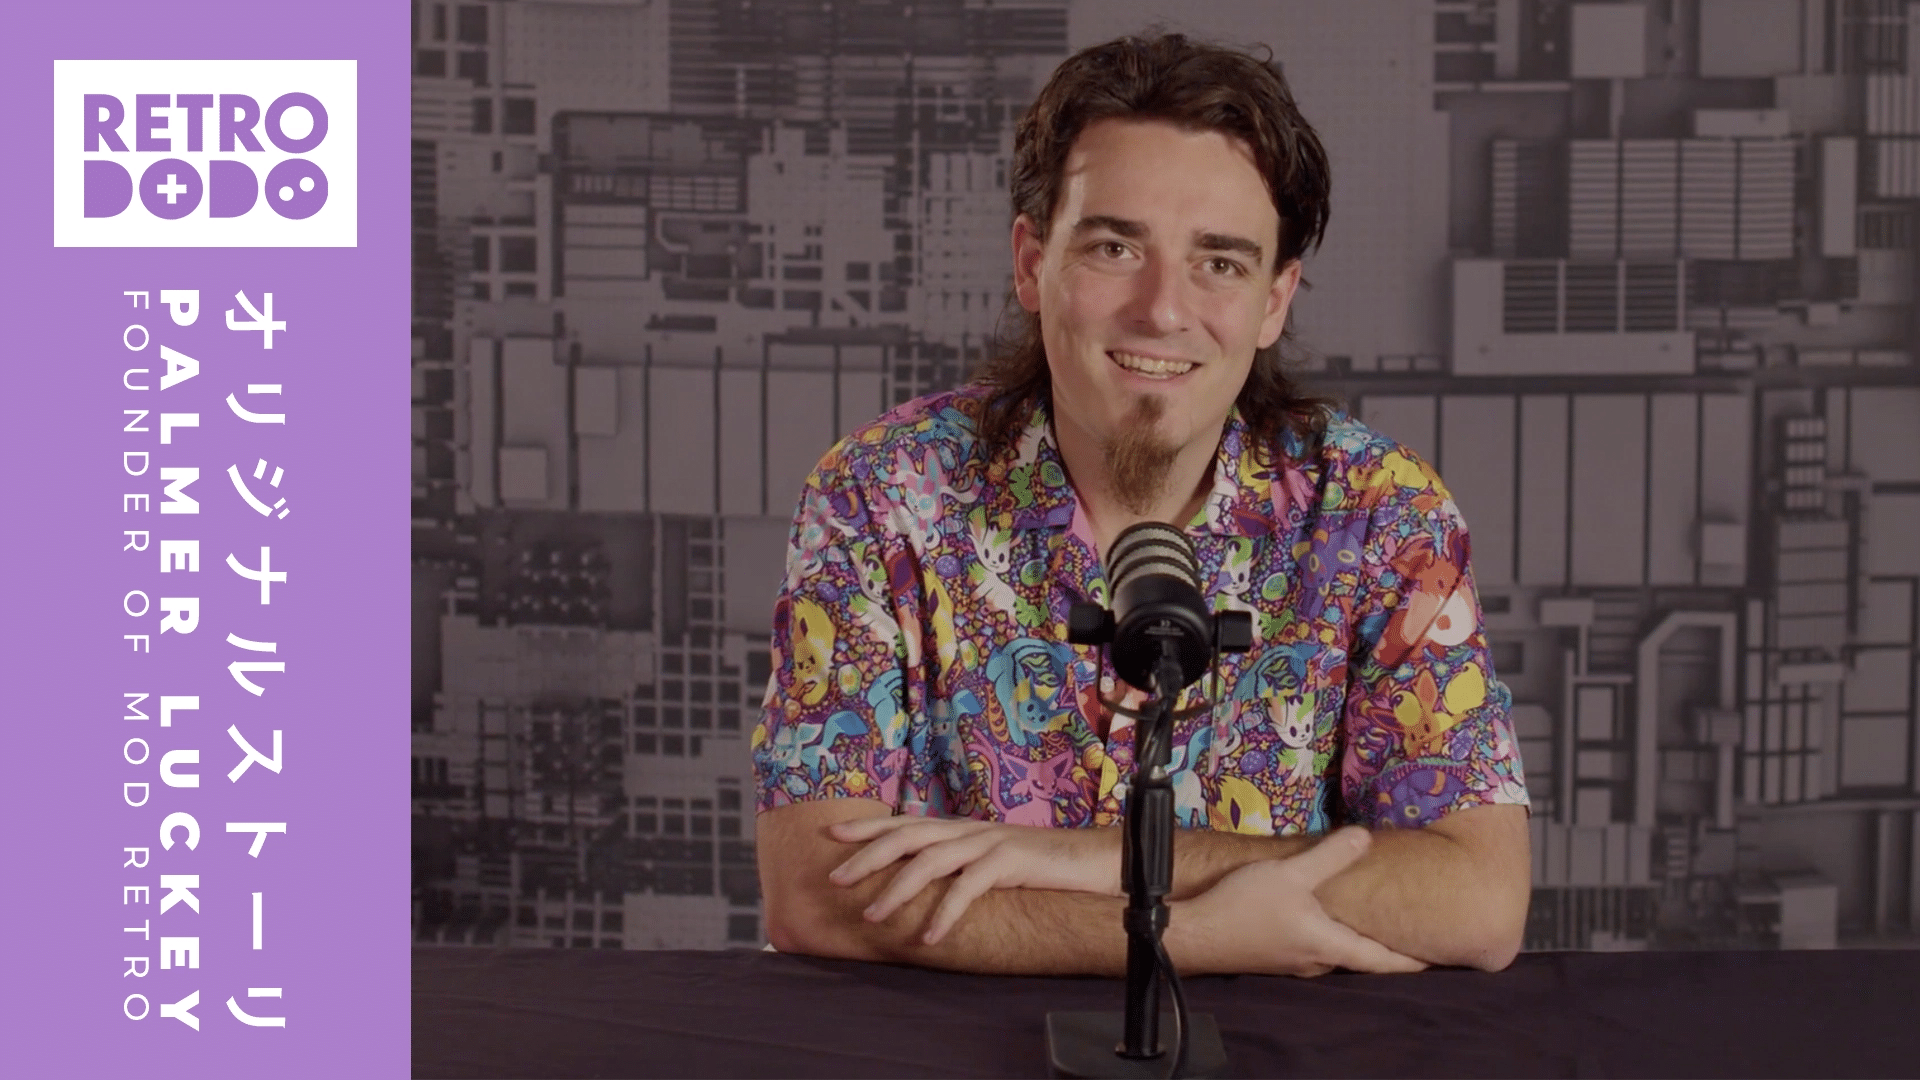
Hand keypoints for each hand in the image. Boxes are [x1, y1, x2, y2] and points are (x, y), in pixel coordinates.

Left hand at [826, 816, 1120, 944]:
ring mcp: (988, 843)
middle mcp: (968, 830)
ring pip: (930, 861)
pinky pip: (968, 888)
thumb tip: (923, 883)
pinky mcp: (1009, 862)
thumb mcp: (991, 861)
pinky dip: (945, 914)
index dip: (868, 826)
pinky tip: (928, 936)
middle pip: (907, 836)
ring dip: (897, 890)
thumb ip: (959, 865)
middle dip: (867, 856)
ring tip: (872, 917)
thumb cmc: (1039, 866)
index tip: (831, 834)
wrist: (1091, 859)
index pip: (905, 822)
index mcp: (961, 829)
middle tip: (835, 879)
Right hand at [1181, 827, 1426, 975]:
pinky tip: (1329, 920)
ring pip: (1340, 955)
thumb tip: (1365, 836)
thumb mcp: (1290, 874)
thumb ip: (1329, 856)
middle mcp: (1318, 962)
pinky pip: (1318, 950)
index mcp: (1329, 945)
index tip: (1440, 956)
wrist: (1195, 935)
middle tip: (1417, 935)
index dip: (1413, 959)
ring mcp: (1297, 963)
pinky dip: (1335, 938)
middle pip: (1364, 960)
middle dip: (1390, 950)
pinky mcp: (1278, 957)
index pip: (1383, 960)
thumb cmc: (1244, 906)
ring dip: (1361, 943)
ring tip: (1380, 925)